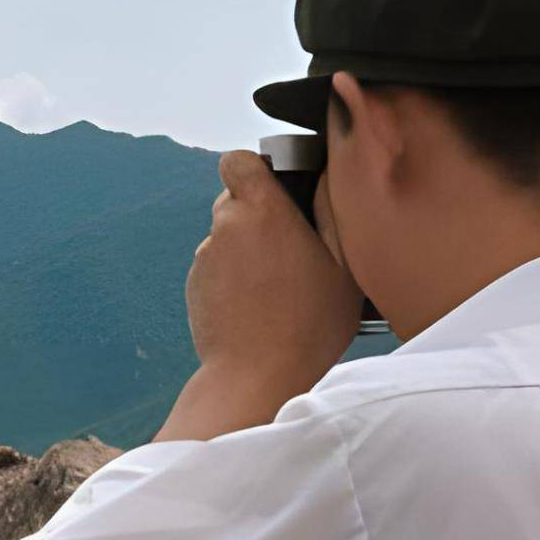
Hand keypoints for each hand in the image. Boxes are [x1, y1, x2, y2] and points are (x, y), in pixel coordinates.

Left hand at [162, 149, 365, 441]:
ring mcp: (205, 259)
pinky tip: (261, 304)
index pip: (239, 160)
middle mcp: (225, 228)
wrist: (258, 378)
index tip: (277, 184)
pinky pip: (219, 268)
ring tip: (281, 285)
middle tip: (295, 246)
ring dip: (250, 250)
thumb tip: (326, 176)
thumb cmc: (308, 325)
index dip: (256, 167)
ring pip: (229, 237)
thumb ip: (331, 210)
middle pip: (236, 200)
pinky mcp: (194, 287)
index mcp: (261, 211)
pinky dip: (236, 278)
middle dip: (261, 215)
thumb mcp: (344, 264)